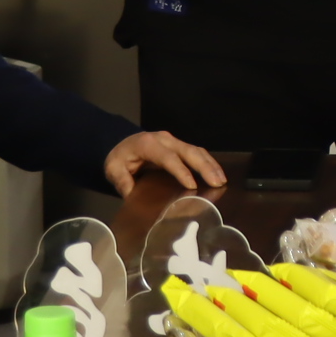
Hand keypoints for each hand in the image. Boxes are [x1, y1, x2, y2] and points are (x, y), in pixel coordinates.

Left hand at [108, 129, 226, 195]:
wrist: (121, 143)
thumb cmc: (119, 158)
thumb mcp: (113, 170)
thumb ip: (123, 182)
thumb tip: (132, 196)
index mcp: (148, 145)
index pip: (167, 157)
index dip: (180, 170)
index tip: (192, 185)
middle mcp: (164, 140)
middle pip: (188, 151)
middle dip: (204, 167)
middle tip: (218, 182)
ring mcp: (173, 141)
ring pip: (196, 150)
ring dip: (211, 165)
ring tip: (222, 180)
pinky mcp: (179, 146)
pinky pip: (197, 152)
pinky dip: (208, 163)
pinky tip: (217, 174)